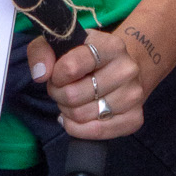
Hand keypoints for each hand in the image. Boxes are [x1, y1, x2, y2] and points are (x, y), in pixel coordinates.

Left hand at [27, 27, 147, 140]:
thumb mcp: (60, 43)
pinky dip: (78, 129)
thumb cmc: (85, 56)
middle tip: (61, 89)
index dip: (56, 76)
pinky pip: (97, 132)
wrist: (121, 68)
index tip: (57, 74)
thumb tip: (41, 75)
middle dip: (58, 95)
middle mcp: (127, 70)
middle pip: (73, 96)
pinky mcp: (135, 118)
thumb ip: (41, 51)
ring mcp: (134, 96)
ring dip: (67, 111)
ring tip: (71, 100)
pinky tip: (76, 118)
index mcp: (111, 46)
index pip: (70, 67)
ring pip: (82, 115)